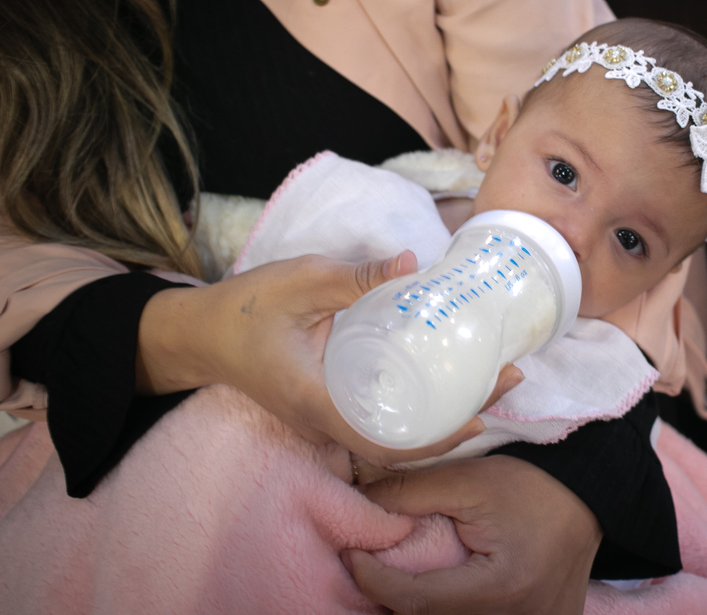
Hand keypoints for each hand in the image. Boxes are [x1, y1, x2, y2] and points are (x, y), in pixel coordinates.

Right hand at [137, 252, 523, 466]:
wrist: (197, 333)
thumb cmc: (241, 309)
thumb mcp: (299, 281)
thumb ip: (355, 276)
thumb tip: (413, 264)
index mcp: (318, 403)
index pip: (386, 442)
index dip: (437, 439)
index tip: (480, 417)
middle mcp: (326, 421)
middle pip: (401, 442)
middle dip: (458, 423)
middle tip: (509, 380)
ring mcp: (327, 416)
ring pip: (393, 433)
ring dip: (444, 414)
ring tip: (492, 378)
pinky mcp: (329, 402)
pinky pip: (380, 416)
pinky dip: (418, 405)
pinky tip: (445, 377)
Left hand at [343, 455, 600, 613]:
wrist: (591, 496)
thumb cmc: (532, 485)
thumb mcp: (468, 481)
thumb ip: (409, 492)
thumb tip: (359, 500)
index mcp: (499, 588)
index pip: (415, 601)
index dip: (373, 581)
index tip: (353, 556)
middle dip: (395, 601)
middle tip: (374, 569)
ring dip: (424, 609)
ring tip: (404, 581)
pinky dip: (456, 612)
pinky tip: (444, 595)